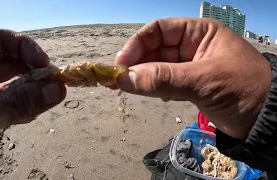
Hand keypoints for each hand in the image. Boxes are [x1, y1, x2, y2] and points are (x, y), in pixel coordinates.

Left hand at [0, 30, 65, 178]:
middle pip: (12, 62)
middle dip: (34, 72)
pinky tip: (28, 116)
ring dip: (31, 91)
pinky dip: (23, 108)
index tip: (45, 65)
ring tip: (42, 102)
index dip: (26, 47)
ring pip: (14, 84)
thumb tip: (59, 89)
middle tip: (52, 84)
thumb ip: (21, 103)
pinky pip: (10, 104)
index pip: (2, 39)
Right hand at [114, 18, 270, 139]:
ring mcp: (190, 67)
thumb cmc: (242, 90)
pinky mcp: (190, 86)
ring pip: (158, 68)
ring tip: (131, 89)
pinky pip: (165, 83)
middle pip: (155, 50)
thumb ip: (161, 79)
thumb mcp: (201, 81)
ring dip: (144, 77)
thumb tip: (123, 79)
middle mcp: (193, 46)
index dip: (136, 45)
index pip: (158, 30)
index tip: (120, 64)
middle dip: (137, 64)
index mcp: (199, 33)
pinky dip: (156, 89)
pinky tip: (155, 95)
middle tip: (118, 81)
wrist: (268, 120)